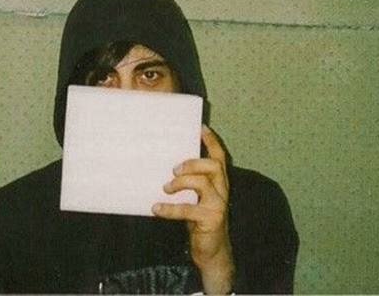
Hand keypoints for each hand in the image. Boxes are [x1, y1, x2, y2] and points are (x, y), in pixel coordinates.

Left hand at [152, 125, 234, 294]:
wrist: (211, 251)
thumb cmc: (199, 220)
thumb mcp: (196, 198)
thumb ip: (189, 183)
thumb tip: (164, 166)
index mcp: (219, 183)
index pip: (219, 158)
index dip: (211, 142)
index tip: (200, 128)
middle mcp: (222, 191)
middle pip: (214, 166)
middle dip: (193, 163)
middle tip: (174, 170)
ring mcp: (218, 205)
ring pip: (203, 184)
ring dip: (181, 183)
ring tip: (166, 188)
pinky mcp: (211, 220)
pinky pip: (188, 210)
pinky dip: (170, 208)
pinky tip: (156, 208)